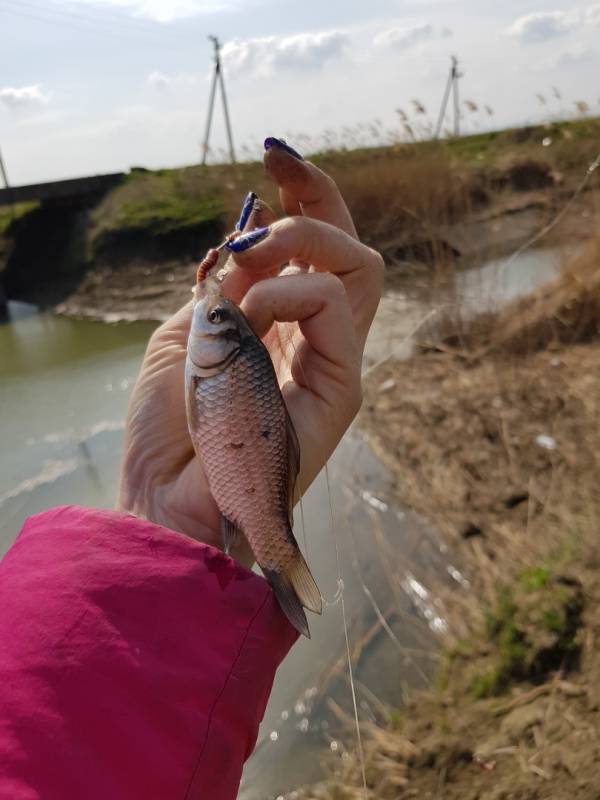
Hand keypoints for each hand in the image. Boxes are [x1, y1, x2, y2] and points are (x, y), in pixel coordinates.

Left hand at [117, 140, 383, 562]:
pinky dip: (290, 292)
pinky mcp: (342, 389)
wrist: (166, 495)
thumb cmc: (171, 423)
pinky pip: (334, 311)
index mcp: (281, 326)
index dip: (306, 195)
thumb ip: (229, 286)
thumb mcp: (191, 329)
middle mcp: (315, 339)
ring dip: (300, 239)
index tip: (276, 153)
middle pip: (352, 249)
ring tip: (246, 261)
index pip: (316, 250)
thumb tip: (251, 240)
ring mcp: (333, 362)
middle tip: (274, 175)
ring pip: (359, 267)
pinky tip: (250, 314)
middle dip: (318, 197)